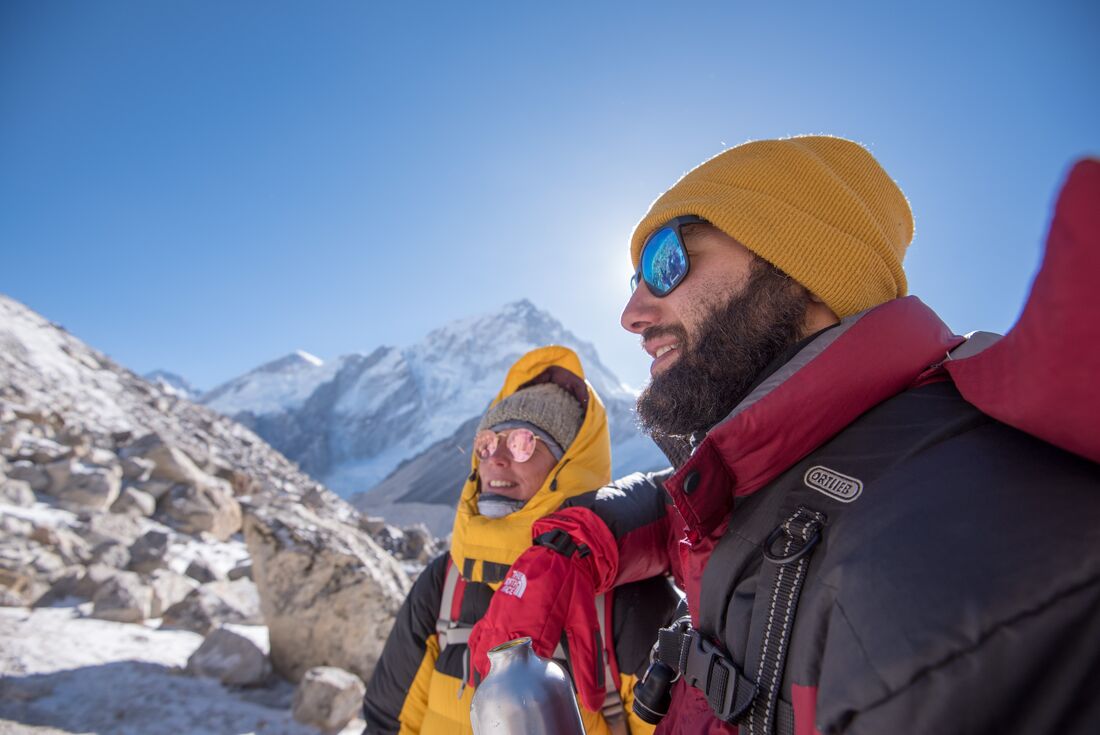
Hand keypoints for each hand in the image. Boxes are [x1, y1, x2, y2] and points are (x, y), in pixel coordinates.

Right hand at [467, 544, 606, 711]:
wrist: (559, 549)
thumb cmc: (573, 586)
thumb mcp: (584, 624)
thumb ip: (587, 663)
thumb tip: (594, 701)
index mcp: (535, 629)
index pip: (522, 670)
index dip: (524, 685)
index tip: (528, 694)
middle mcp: (512, 622)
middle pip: (497, 664)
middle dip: (501, 680)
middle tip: (507, 695)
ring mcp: (500, 612)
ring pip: (484, 650)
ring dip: (488, 668)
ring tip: (495, 684)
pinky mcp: (495, 605)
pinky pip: (479, 632)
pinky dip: (479, 650)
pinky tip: (482, 661)